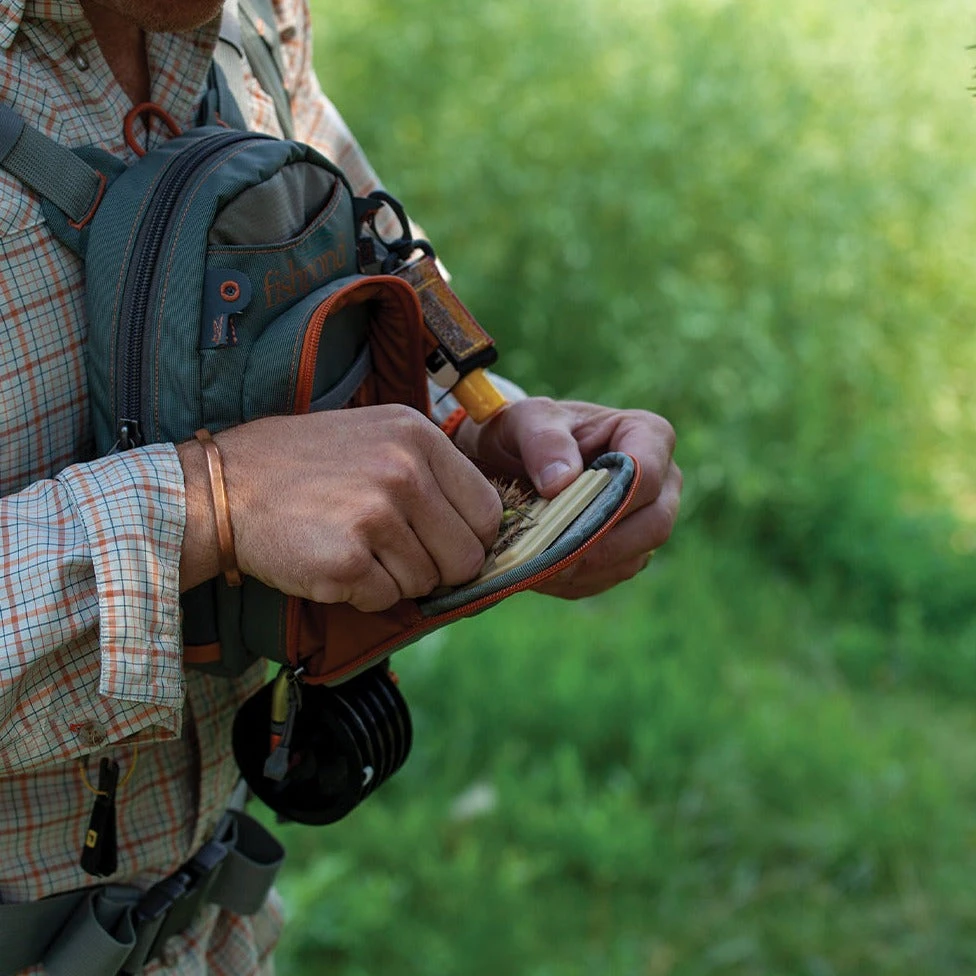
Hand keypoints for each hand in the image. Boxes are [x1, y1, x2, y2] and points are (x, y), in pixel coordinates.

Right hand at [178, 405, 501, 610]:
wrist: (225, 487)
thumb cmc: (305, 465)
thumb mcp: (376, 437)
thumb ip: (431, 472)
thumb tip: (482, 528)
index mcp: (418, 436)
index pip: (488, 511)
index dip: (469, 538)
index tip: (441, 543)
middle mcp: (403, 471)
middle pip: (465, 557)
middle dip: (436, 568)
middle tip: (392, 554)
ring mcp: (375, 516)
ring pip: (425, 583)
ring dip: (392, 579)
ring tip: (352, 547)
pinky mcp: (346, 561)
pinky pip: (384, 601)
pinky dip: (361, 595)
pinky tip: (332, 563)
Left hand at [454, 397, 680, 598]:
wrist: (513, 457)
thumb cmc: (527, 429)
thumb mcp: (525, 419)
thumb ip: (542, 440)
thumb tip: (562, 482)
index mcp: (647, 435)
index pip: (647, 475)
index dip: (611, 501)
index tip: (563, 515)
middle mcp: (662, 481)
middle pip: (654, 525)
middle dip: (600, 546)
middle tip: (549, 556)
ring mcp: (649, 520)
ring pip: (633, 559)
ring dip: (584, 569)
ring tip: (536, 566)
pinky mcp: (628, 551)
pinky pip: (611, 576)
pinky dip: (575, 581)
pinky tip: (541, 572)